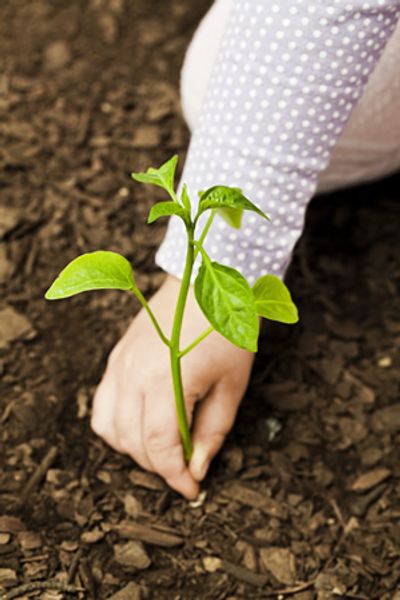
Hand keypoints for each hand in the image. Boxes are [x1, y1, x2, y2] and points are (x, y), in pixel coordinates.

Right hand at [91, 275, 254, 498]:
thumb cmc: (227, 331)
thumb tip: (196, 469)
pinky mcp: (116, 358)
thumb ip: (212, 431)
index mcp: (166, 380)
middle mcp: (133, 374)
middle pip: (134, 442)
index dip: (175, 475)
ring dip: (135, 448)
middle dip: (160, 465)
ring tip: (164, 447)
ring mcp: (120, 364)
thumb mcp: (231, 385)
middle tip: (186, 467)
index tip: (192, 490)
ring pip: (109, 429)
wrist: (209, 283)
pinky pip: (102, 406)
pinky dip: (116, 426)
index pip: (160, 445)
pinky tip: (139, 425)